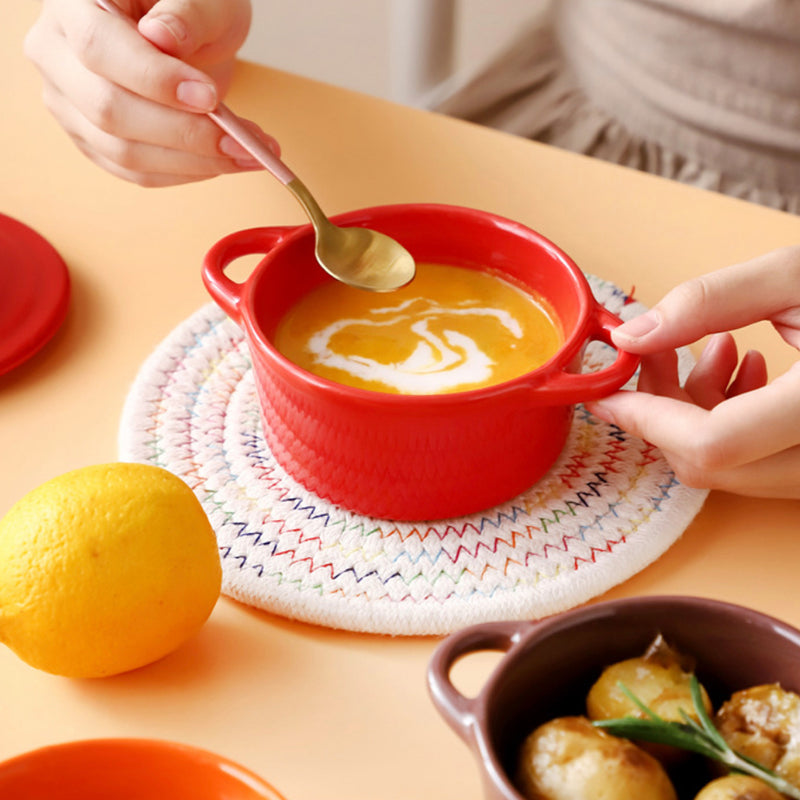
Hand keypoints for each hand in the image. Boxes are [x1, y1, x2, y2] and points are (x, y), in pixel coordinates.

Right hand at [24, 0, 278, 185]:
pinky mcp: (92, 140)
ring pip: (123, 152)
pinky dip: (187, 174)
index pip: (99, 48)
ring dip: (194, 163)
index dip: (154, 80)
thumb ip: (186, 12)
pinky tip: (225, 163)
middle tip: (241, 142)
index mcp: (71, 2)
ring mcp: (69, 103)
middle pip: (108, 110)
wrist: (181, 28)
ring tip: (248, 154)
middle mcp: (55, 53)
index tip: (208, 98)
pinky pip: (137, 173)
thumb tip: (163, 38)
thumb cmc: (188, 4)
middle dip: (183, 134)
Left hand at [586, 246, 799, 498]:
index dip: (645, 420)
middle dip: (663, 411)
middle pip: (711, 464)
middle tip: (656, 351)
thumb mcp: (798, 275)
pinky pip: (761, 464)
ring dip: (696, 414)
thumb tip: (630, 336)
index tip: (607, 393)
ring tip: (718, 348)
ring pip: (732, 469)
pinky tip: (746, 368)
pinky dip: (731, 424)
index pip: (711, 444)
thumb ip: (707, 304)